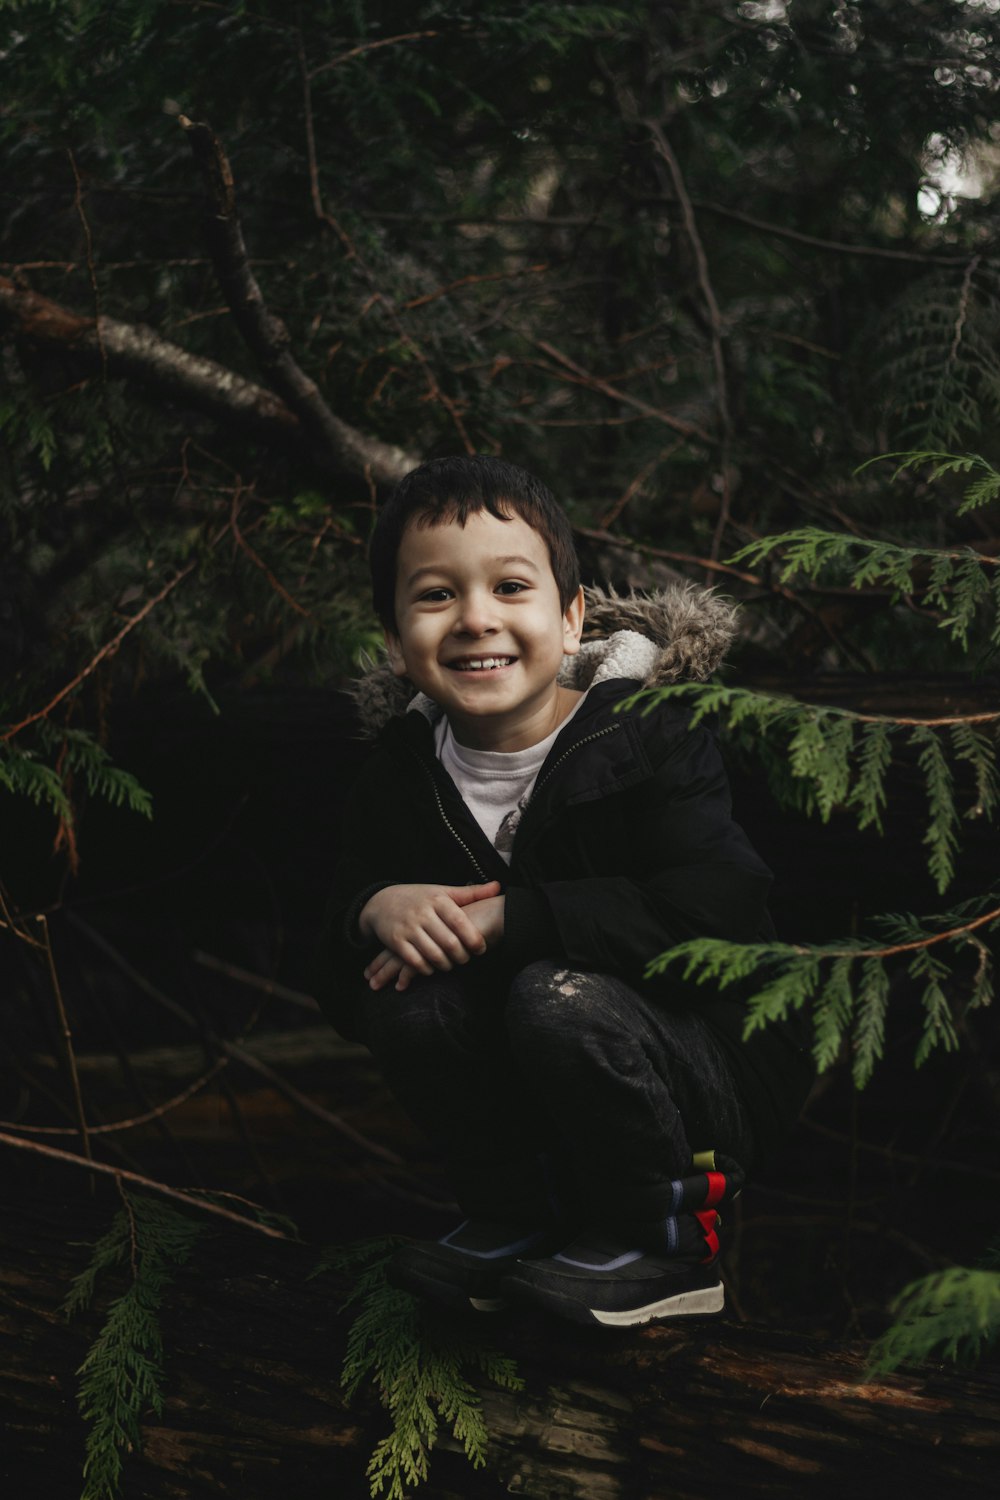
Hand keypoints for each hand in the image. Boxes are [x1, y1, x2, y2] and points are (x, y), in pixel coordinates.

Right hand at [359, 881, 500, 979]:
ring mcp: (408, 928)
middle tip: (467, 959)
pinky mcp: (396, 941)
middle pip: (449, 942)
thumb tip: (498, 886)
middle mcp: (423, 913)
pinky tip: (433, 968)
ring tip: (452, 964)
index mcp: (438, 900)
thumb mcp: (443, 891)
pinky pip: (415, 961)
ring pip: (434, 954)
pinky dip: (427, 969)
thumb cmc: (419, 898)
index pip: (460, 922)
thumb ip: (470, 893)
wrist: (382, 902)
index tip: (481, 949)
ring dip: (446, 965)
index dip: (474, 939)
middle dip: (462, 956)